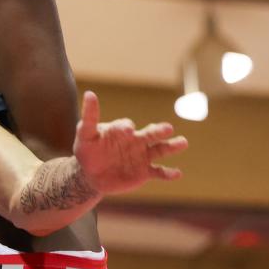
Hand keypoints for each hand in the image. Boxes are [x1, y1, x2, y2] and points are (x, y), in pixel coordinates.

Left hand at [73, 91, 187, 195]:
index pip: (126, 125)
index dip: (126, 128)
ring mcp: (142, 156)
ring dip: (172, 146)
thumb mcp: (85, 135)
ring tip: (183, 142)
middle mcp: (136, 140)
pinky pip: (159, 172)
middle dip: (159, 131)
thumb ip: (90, 117)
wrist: (91, 175)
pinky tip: (177, 173)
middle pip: (150, 133)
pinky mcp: (144, 172)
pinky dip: (168, 173)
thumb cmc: (88, 151)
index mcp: (121, 130)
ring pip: (160, 149)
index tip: (127, 130)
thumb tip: (89, 93)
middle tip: (167, 128)